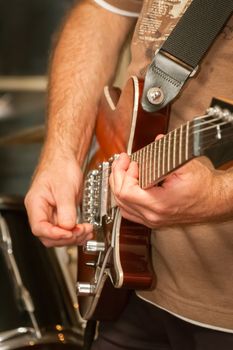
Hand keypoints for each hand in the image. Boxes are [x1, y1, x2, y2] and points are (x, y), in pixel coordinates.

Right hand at [25, 151, 92, 246]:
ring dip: (74, 236)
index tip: (69, 233)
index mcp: (36, 204)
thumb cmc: (60, 167)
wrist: (66, 160)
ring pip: (59, 235)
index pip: (39, 227)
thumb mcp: (64, 187)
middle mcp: (41, 212)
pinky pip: (67, 229)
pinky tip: (86, 231)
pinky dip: (77, 232)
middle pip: (49, 236)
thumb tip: (68, 227)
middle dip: (67, 237)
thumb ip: (66, 209)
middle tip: (82, 231)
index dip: (54, 234)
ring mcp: (51, 214)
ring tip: (87, 231)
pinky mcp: (61, 214)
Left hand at [109, 152, 226, 227]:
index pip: (126, 191)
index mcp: (159, 204)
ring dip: (119, 186)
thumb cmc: (204, 187)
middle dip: (118, 175)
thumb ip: (166, 153)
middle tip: (123, 161)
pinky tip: (127, 185)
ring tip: (123, 170)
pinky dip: (124, 198)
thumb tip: (155, 142)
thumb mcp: (185, 165)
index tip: (131, 161)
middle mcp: (153, 215)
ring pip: (122, 206)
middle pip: (120, 198)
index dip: (124, 172)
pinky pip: (129, 212)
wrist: (214, 200)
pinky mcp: (153, 220)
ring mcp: (152, 220)